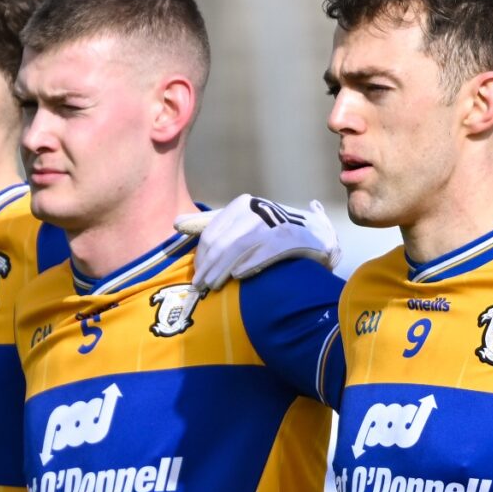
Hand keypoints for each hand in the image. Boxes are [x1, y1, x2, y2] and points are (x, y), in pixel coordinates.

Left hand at [174, 196, 340, 291]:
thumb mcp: (242, 223)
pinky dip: (247, 265)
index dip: (201, 257)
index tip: (196, 277)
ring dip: (222, 270)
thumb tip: (176, 223)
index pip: (211, 233)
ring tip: (214, 287)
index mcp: (241, 204)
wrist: (316, 236)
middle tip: (200, 288)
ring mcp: (271, 221)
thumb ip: (211, 223)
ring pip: (236, 248)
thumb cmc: (274, 233)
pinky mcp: (286, 236)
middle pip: (221, 242)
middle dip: (208, 267)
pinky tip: (238, 277)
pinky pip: (260, 252)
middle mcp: (254, 208)